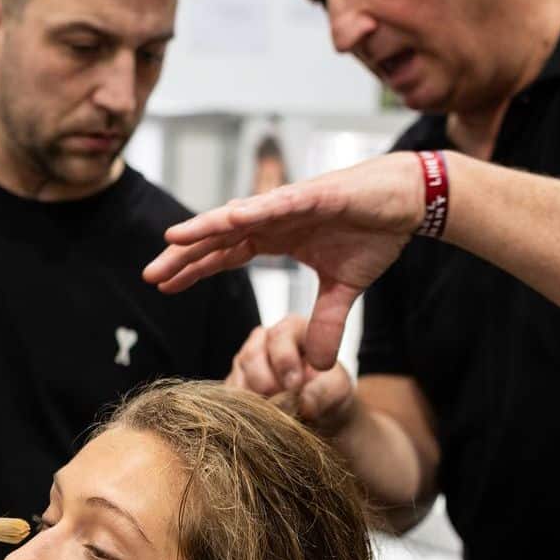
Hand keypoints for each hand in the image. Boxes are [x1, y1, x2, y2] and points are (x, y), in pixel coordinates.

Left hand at [144, 153, 423, 370]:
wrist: (408, 201)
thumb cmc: (373, 233)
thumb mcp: (344, 290)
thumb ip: (326, 323)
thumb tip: (316, 365)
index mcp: (276, 236)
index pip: (224, 254)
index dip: (194, 269)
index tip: (164, 286)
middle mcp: (274, 217)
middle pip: (219, 238)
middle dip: (184, 255)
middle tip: (150, 275)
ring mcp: (291, 203)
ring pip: (239, 217)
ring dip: (206, 228)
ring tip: (173, 239)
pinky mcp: (316, 194)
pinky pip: (279, 204)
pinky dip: (255, 210)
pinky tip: (228, 218)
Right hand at [226, 316, 355, 434]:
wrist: (320, 414)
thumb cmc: (329, 392)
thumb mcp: (338, 389)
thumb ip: (326, 390)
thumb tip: (304, 402)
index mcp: (292, 330)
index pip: (280, 336)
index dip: (285, 360)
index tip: (295, 385)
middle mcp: (264, 341)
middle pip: (252, 356)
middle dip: (266, 383)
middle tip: (282, 404)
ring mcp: (245, 362)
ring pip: (237, 377)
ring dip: (254, 400)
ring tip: (276, 415)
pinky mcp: (234, 384)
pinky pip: (229, 397)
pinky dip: (243, 411)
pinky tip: (260, 419)